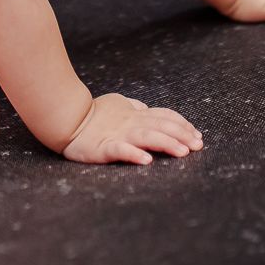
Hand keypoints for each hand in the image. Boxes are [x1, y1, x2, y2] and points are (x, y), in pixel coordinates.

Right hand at [61, 92, 202, 165]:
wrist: (66, 118)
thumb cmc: (93, 114)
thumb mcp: (118, 104)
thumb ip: (136, 109)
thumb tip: (152, 111)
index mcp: (135, 113)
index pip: (164, 116)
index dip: (182, 124)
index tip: (197, 135)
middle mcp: (130, 122)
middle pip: (161, 125)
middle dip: (182, 135)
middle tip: (198, 146)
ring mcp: (118, 134)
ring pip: (146, 136)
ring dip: (166, 143)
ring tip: (182, 152)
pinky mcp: (103, 147)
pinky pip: (120, 150)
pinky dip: (133, 154)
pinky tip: (146, 160)